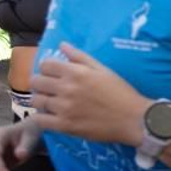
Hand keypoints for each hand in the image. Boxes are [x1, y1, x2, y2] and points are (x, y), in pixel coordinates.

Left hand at [30, 44, 147, 145]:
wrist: (133, 119)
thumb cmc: (121, 92)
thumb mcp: (104, 70)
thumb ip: (81, 57)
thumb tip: (62, 44)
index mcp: (77, 73)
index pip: (45, 64)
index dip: (47, 68)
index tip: (53, 74)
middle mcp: (67, 88)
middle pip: (36, 82)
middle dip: (41, 83)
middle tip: (50, 89)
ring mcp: (64, 108)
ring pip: (37, 101)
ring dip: (41, 100)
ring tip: (51, 103)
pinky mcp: (64, 126)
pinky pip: (40, 120)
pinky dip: (41, 118)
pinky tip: (51, 116)